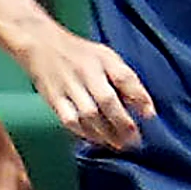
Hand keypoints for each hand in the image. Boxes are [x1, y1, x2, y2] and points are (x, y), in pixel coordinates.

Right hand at [17, 21, 154, 149]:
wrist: (40, 45)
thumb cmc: (80, 54)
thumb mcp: (106, 57)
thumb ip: (124, 80)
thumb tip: (144, 108)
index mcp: (102, 59)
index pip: (124, 78)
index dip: (139, 97)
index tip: (149, 116)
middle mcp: (85, 72)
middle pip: (106, 100)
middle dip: (122, 123)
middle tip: (134, 140)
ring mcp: (67, 86)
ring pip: (88, 114)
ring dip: (105, 133)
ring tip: (118, 144)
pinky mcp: (53, 98)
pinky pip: (69, 120)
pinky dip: (84, 133)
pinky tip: (96, 139)